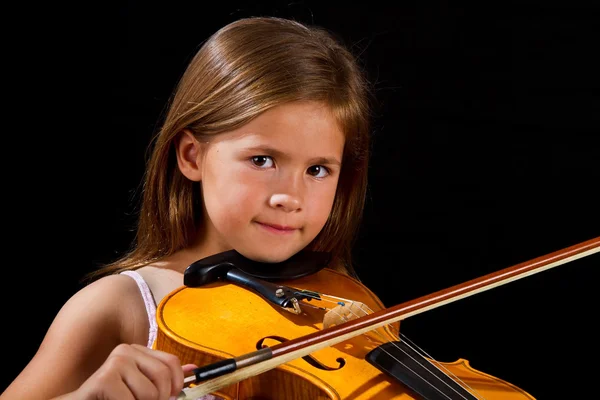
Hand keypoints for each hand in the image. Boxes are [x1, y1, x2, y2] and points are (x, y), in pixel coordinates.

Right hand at [72, 344, 196, 399]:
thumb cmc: (113, 397)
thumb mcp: (142, 385)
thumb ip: (165, 377)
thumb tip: (193, 369)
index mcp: (138, 351)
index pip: (171, 362)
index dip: (176, 383)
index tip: (170, 397)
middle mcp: (126, 350)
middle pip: (163, 376)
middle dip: (160, 398)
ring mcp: (115, 362)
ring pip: (149, 393)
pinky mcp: (104, 378)